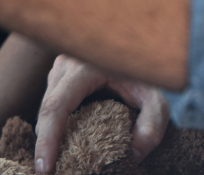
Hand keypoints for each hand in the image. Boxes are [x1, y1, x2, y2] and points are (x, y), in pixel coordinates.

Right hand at [34, 54, 167, 173]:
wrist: (150, 42)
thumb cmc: (153, 67)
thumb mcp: (159, 98)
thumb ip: (151, 127)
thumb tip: (132, 157)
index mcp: (85, 66)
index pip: (55, 107)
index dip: (47, 140)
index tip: (45, 169)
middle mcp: (69, 62)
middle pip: (47, 109)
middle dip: (47, 143)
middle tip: (51, 171)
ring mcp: (64, 63)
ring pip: (48, 105)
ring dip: (52, 133)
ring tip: (60, 159)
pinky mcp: (66, 70)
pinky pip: (54, 99)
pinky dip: (58, 122)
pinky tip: (68, 139)